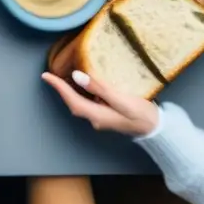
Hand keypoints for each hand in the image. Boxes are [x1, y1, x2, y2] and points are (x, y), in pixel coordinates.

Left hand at [42, 70, 158, 136]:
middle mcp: (95, 119)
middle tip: (52, 74)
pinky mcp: (107, 115)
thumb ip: (99, 88)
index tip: (45, 76)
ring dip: (71, 90)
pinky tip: (85, 84)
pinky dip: (83, 93)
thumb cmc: (141, 114)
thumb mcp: (121, 99)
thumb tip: (77, 76)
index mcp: (96, 115)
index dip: (58, 86)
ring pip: (80, 103)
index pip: (72, 99)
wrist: (158, 129)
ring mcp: (101, 118)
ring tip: (63, 76)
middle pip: (73, 102)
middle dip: (62, 88)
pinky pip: (89, 102)